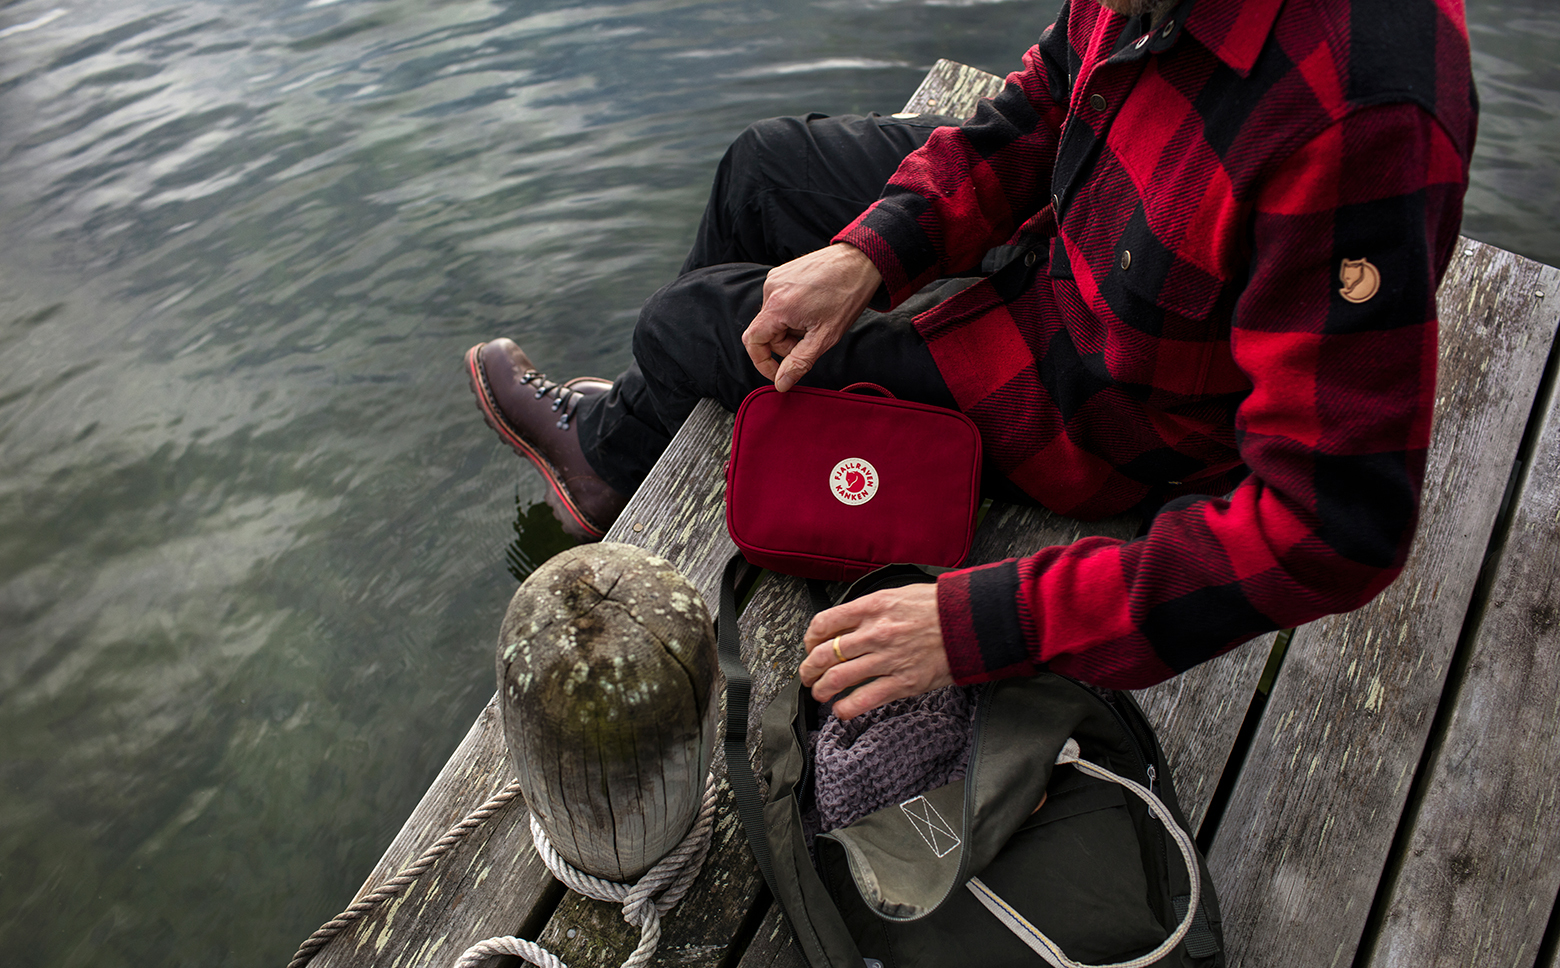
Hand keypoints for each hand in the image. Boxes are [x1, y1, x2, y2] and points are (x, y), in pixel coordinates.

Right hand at [742, 243, 881, 391]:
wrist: (860, 262)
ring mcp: (775, 278)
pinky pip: (779, 301)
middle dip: (786, 343)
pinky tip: (813, 306)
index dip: (763, 362)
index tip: (778, 372)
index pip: (753, 342)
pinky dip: (793, 311)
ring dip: (791, 327)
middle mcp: (771, 289)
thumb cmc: (847, 295)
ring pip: (773, 317)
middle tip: (812, 339)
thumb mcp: (825, 337)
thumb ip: (799, 363)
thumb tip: (782, 383)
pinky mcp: (782, 272)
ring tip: (816, 319)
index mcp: (778, 306)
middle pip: (766, 331)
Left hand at [798, 583, 951, 719]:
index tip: (810, 646)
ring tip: (819, 693)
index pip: (824, 623)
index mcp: (872, 607)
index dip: (809, 639)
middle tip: (807, 674)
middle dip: (809, 668)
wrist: (970, 623)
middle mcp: (874, 633)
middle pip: (824, 654)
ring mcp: (887, 659)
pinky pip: (863, 700)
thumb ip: (869, 608)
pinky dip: (845, 709)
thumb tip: (846, 622)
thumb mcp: (897, 595)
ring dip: (821, 690)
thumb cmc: (938, 608)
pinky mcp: (902, 683)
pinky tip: (841, 710)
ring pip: (837, 678)